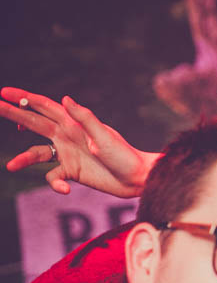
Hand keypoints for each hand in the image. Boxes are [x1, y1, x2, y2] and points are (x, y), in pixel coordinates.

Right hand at [0, 87, 156, 196]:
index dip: (24, 98)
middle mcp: (67, 136)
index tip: (3, 92)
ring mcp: (67, 154)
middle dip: (13, 116)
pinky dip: (55, 184)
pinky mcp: (71, 173)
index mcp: (74, 123)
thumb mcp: (104, 136)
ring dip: (23, 159)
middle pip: (34, 124)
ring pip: (37, 153)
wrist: (137, 179)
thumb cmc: (125, 155)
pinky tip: (64, 190)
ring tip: (10, 166)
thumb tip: (64, 98)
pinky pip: (54, 177)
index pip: (44, 106)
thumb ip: (85, 118)